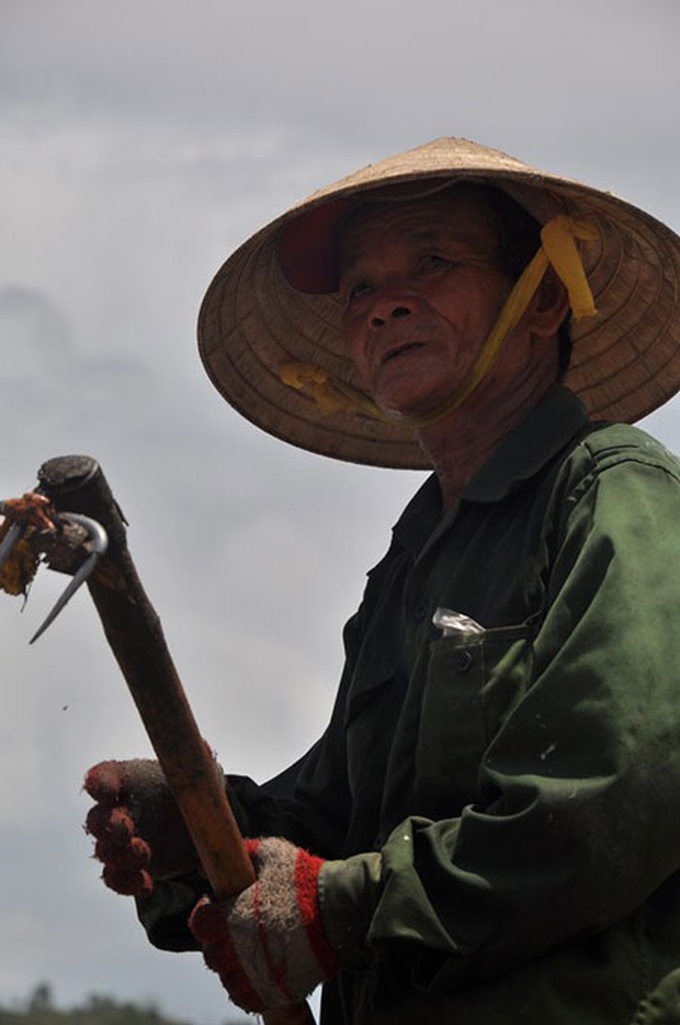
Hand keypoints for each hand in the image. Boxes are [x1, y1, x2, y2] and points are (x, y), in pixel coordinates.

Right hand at [84, 759, 201, 895]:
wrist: (202, 825)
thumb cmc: (194, 790)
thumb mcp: (201, 773)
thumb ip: (199, 761)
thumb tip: (203, 749)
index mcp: (131, 779)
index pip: (104, 776)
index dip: (100, 783)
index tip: (110, 791)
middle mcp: (119, 809)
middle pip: (96, 818)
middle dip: (107, 826)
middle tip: (127, 830)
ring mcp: (121, 840)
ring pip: (103, 851)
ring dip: (119, 856)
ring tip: (144, 854)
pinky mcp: (129, 866)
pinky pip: (115, 878)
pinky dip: (126, 883)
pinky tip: (146, 883)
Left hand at [189, 837, 337, 1011]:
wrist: (338, 912)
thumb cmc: (303, 880)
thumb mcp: (271, 854)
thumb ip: (240, 854)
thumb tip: (207, 860)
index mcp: (229, 917)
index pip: (198, 923)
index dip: (206, 914)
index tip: (218, 907)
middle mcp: (235, 951)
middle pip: (210, 953)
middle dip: (219, 939)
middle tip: (237, 927)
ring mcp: (253, 975)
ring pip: (227, 978)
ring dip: (233, 964)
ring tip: (250, 949)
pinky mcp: (272, 992)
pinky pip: (246, 997)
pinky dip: (248, 986)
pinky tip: (259, 970)